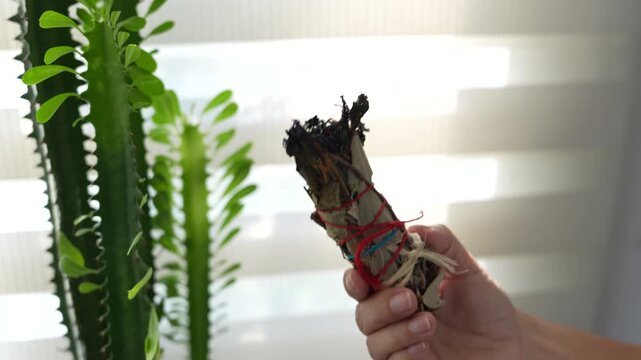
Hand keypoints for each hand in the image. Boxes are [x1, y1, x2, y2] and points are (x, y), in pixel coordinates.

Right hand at [344, 225, 522, 359]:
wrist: (512, 342)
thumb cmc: (485, 305)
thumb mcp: (468, 269)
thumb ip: (443, 245)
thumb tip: (417, 230)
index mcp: (401, 286)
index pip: (365, 281)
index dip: (355, 278)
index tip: (360, 276)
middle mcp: (396, 316)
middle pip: (363, 313)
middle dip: (380, 306)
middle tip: (408, 299)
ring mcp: (404, 343)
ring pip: (374, 342)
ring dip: (397, 331)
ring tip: (429, 324)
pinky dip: (405, 355)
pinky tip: (426, 347)